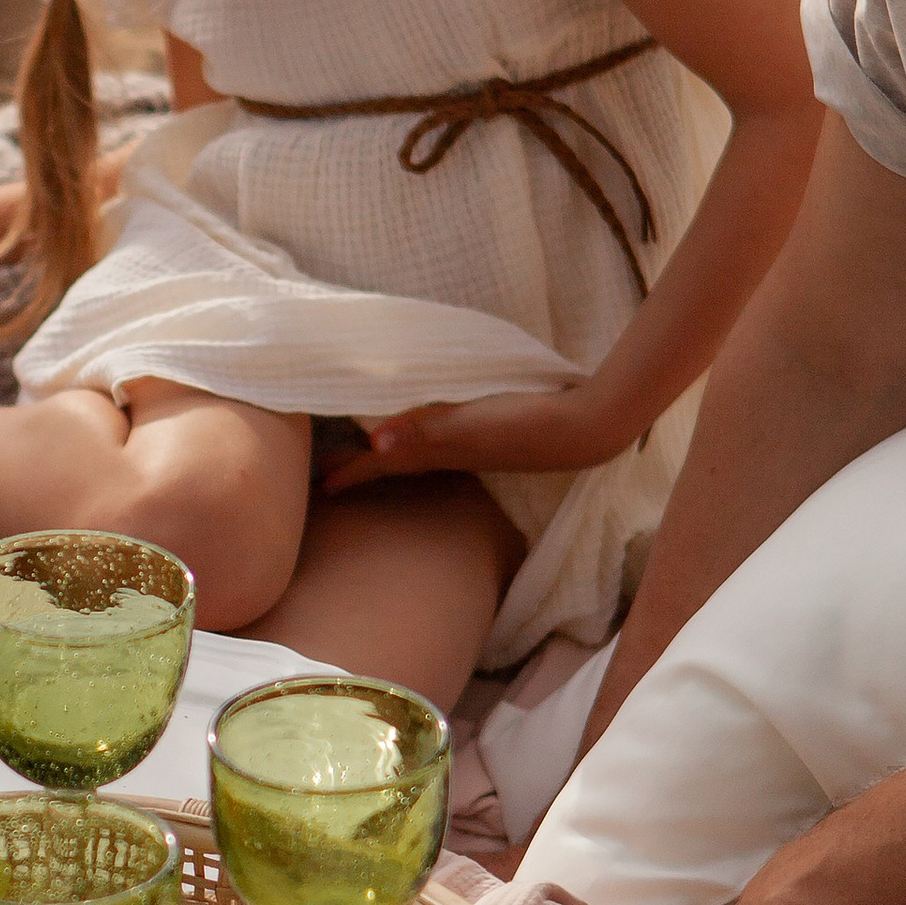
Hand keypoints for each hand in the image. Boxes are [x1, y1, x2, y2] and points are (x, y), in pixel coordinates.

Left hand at [316, 381, 609, 490]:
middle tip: (328, 474)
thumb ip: (425, 430)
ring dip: (389, 458)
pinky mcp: (490, 435)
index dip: (350, 471)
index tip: (318, 483)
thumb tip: (374, 443)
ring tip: (366, 456)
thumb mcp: (471, 422)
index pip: (384, 463)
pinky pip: (440, 444)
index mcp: (439, 450)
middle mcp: (450, 454)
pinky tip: (426, 435)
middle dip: (362, 469)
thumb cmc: (525, 421)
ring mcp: (471, 447)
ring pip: (416, 455)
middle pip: (394, 464)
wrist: (587, 426)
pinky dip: (420, 442)